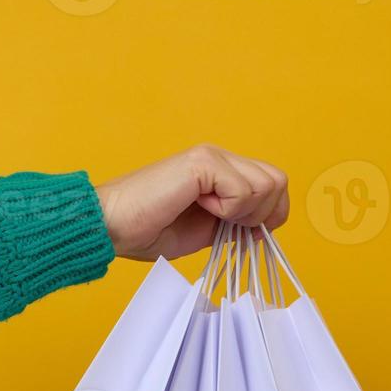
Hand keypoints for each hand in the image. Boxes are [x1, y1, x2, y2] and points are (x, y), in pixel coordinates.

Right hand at [96, 145, 288, 260]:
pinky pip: (243, 191)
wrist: (113, 226)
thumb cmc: (147, 230)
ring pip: (268, 184)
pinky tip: (199, 207)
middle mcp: (219, 158)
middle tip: (228, 225)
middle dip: (263, 214)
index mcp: (221, 173)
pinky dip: (228, 210)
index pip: (273, 185)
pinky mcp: (202, 163)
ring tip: (213, 216)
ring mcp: (212, 157)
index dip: (270, 215)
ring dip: (247, 212)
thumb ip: (235, 225)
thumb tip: (264, 228)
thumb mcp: (206, 233)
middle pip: (278, 181)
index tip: (244, 234)